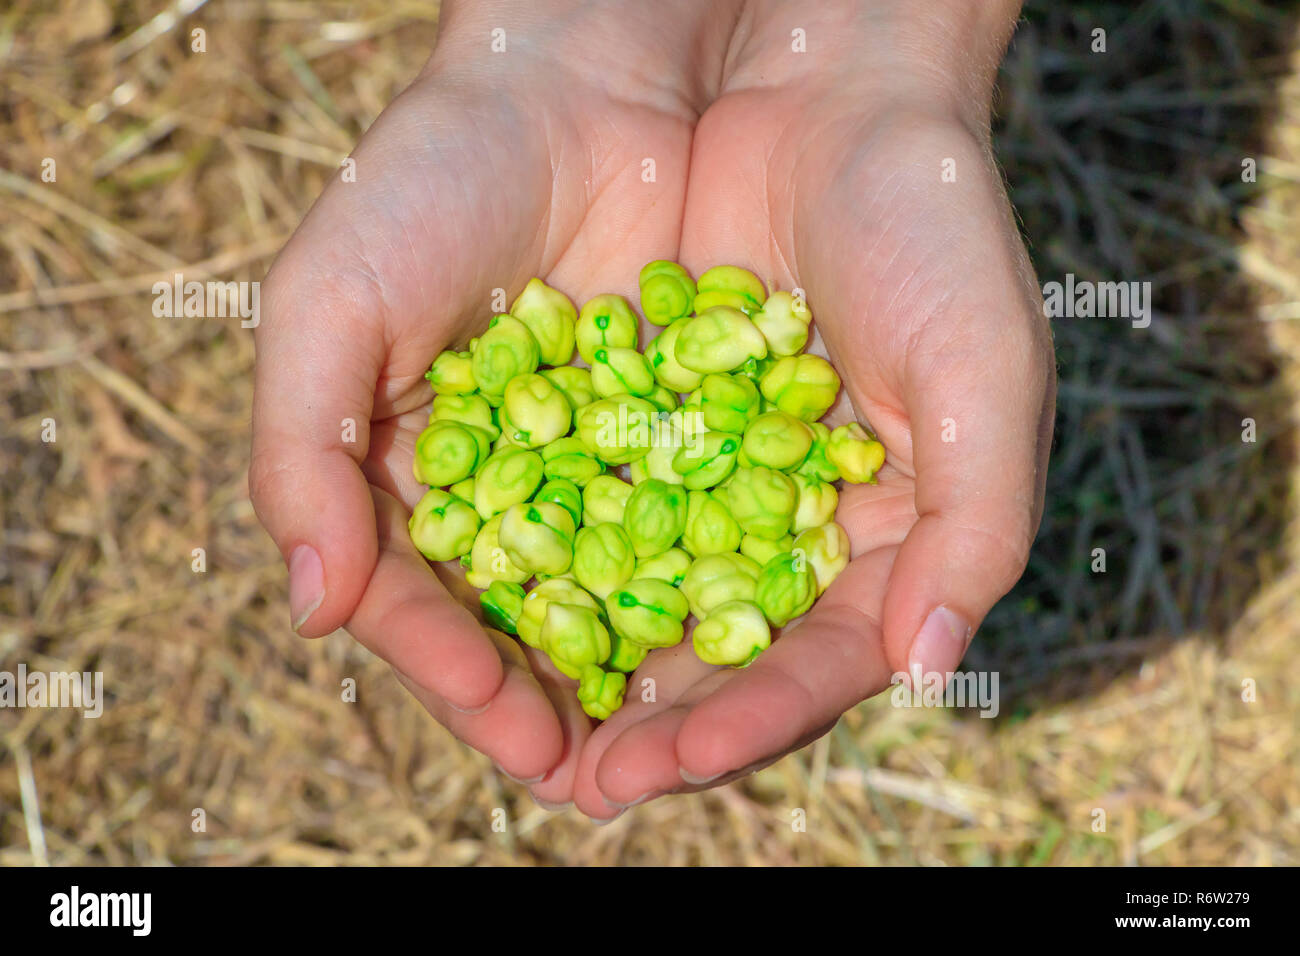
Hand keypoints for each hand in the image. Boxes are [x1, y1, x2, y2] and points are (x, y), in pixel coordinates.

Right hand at [249, 0, 740, 797]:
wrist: (586, 67)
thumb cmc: (434, 177)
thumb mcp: (330, 302)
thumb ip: (301, 454)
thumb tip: (312, 610)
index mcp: (431, 483)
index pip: (449, 614)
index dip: (475, 685)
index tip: (525, 740)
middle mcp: (536, 487)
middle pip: (557, 626)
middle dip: (586, 707)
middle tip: (618, 776)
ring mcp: (631, 460)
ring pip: (650, 596)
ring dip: (672, 677)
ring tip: (691, 743)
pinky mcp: (723, 424)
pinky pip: (735, 526)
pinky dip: (744, 584)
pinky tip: (760, 638)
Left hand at [568, 0, 1054, 818]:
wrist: (822, 82)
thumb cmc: (930, 223)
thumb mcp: (982, 371)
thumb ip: (975, 528)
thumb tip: (927, 670)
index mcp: (874, 539)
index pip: (813, 662)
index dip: (751, 721)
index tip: (675, 760)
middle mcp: (778, 521)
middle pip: (712, 650)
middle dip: (648, 719)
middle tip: (579, 777)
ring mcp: (697, 471)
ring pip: (632, 592)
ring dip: (578, 658)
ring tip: (517, 719)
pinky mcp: (624, 411)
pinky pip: (574, 498)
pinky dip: (536, 549)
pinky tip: (488, 594)